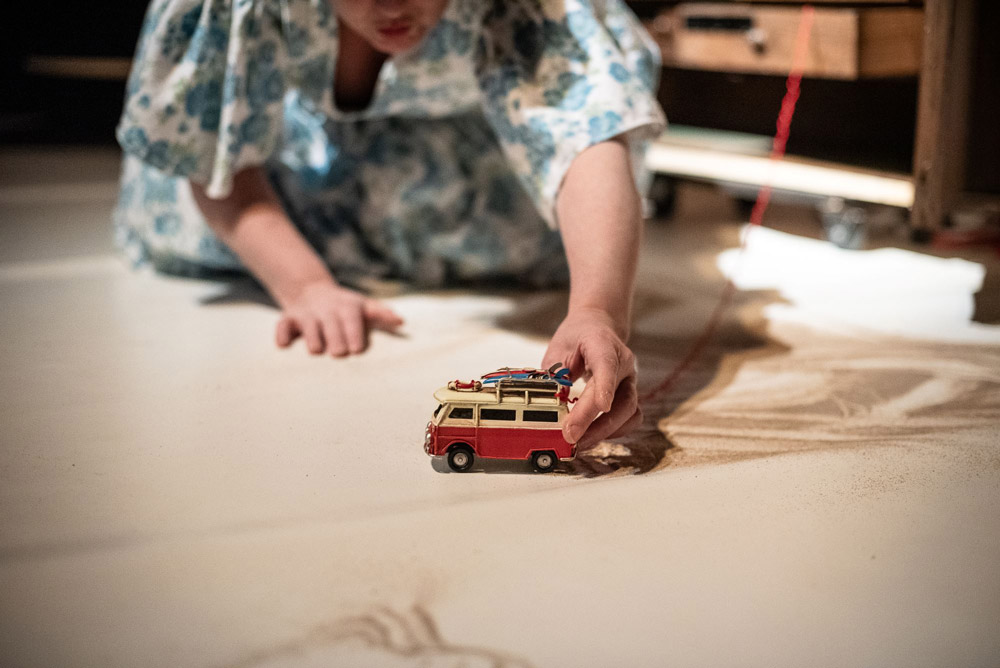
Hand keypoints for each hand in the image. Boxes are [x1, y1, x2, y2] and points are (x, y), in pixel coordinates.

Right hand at [274, 280, 402, 356]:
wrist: (310, 289)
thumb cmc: (345, 307)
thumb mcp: (364, 306)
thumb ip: (381, 314)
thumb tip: (401, 321)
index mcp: (347, 307)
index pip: (351, 320)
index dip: (354, 334)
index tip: (357, 349)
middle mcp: (326, 310)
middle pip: (331, 326)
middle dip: (335, 340)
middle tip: (339, 353)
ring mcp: (306, 315)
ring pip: (308, 327)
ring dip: (312, 339)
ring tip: (317, 350)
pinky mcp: (288, 319)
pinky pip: (282, 326)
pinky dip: (282, 334)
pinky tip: (284, 345)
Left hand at [542, 308, 640, 448]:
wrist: (596, 327)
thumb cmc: (576, 339)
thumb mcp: (557, 349)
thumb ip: (554, 375)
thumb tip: (547, 405)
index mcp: (602, 344)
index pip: (607, 364)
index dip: (605, 387)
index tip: (601, 407)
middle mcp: (623, 363)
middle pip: (618, 397)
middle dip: (596, 422)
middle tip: (571, 437)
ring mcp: (629, 380)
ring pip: (629, 411)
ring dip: (606, 431)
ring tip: (580, 443)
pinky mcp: (629, 394)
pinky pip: (630, 417)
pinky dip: (615, 431)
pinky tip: (594, 436)